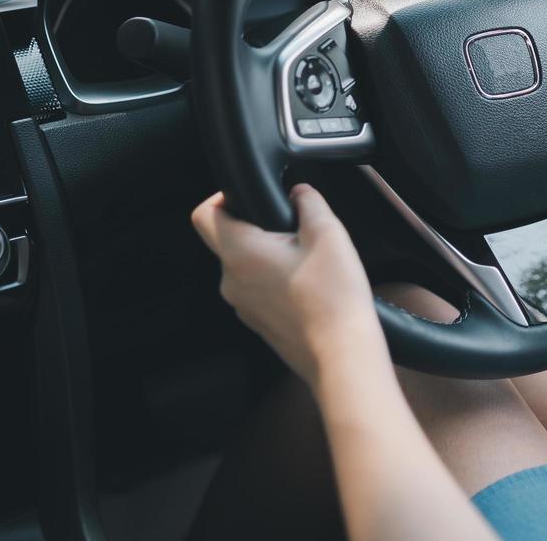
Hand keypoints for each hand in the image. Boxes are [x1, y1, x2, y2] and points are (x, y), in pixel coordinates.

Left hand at [190, 184, 386, 387]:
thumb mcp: (328, 233)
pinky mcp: (257, 322)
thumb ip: (308, 202)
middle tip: (293, 229)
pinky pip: (257, 290)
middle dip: (256, 227)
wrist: (341, 354)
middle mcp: (231, 281)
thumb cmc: (333, 297)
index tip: (252, 196)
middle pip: (226, 240)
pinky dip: (275, 280)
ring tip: (306, 259)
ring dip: (268, 255)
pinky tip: (307, 284)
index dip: (223, 197)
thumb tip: (299, 193)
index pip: (205, 215)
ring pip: (244, 266)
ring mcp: (242, 306)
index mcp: (239, 254)